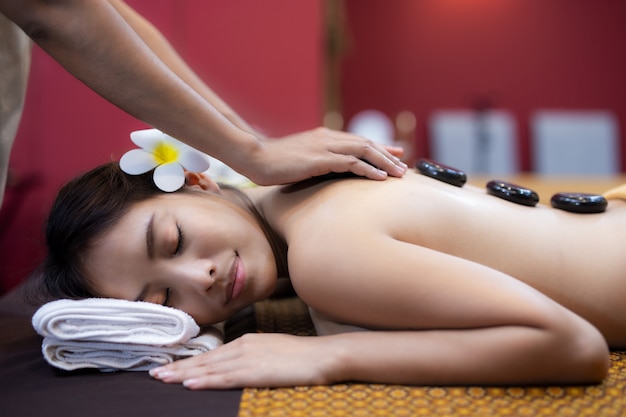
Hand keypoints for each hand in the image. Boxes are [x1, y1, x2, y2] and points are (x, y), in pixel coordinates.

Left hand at [149, 333, 336, 388]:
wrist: (322, 356)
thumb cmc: (301, 356)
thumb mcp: (273, 351)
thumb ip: (253, 356)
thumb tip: (238, 365)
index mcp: (247, 341)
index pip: (212, 354)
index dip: (189, 361)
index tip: (169, 365)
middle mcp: (243, 346)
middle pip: (205, 359)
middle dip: (178, 367)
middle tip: (154, 373)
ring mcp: (249, 358)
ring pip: (210, 368)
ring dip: (184, 374)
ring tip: (162, 378)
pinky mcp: (256, 372)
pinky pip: (225, 378)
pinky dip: (205, 381)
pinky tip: (190, 384)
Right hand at [243, 127, 406, 184]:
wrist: (253, 157)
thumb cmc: (272, 163)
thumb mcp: (298, 160)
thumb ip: (315, 162)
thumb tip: (326, 171)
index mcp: (323, 137)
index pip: (357, 141)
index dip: (378, 147)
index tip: (395, 153)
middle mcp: (327, 138)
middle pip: (365, 144)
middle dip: (387, 154)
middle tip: (404, 165)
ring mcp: (324, 147)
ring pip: (363, 151)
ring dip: (384, 162)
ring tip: (399, 173)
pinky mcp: (320, 159)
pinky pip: (351, 163)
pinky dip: (369, 170)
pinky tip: (380, 178)